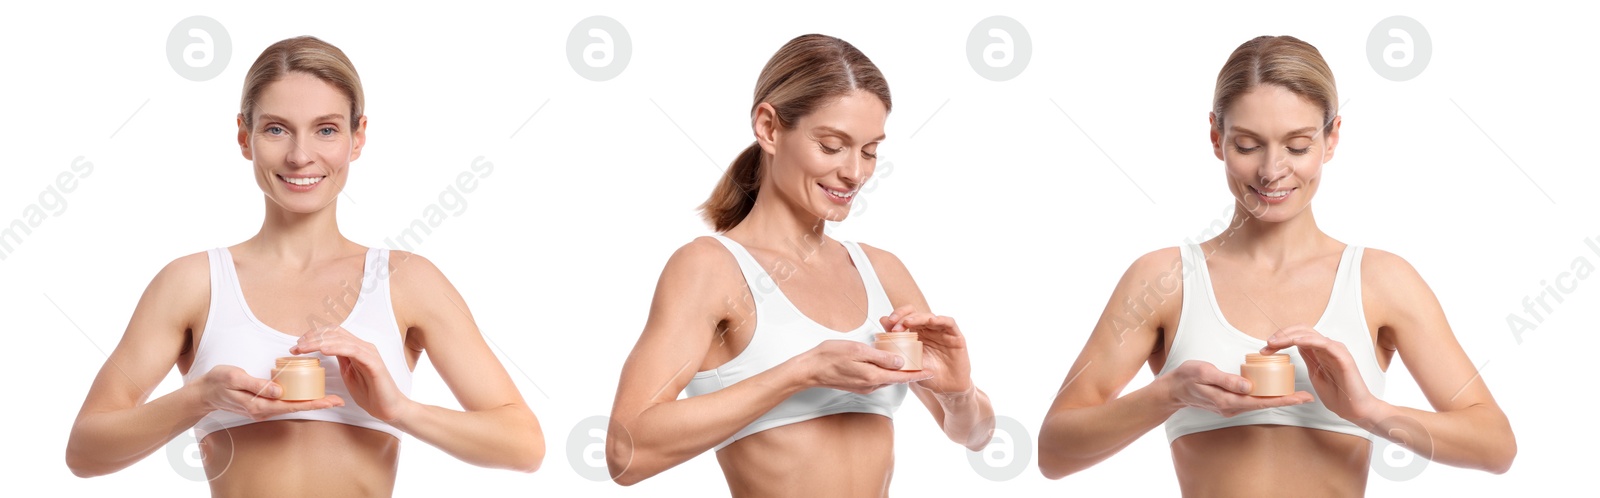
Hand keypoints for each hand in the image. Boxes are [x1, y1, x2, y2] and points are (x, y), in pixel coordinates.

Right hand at [198, 365, 343, 420]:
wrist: (203, 393)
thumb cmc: (217, 382)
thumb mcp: (235, 378)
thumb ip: (257, 384)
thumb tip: (280, 390)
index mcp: (260, 405)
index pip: (292, 405)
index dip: (314, 403)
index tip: (331, 401)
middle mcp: (264, 410)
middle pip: (296, 407)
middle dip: (318, 404)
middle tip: (339, 400)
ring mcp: (263, 409)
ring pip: (291, 406)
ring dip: (310, 402)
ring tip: (329, 397)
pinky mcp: (261, 404)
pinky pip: (284, 402)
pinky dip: (298, 399)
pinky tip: (307, 394)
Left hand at [290, 326, 412, 421]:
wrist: (389, 408)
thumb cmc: (370, 393)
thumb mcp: (349, 374)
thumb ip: (341, 360)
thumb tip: (325, 351)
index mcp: (356, 348)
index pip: (334, 333)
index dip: (315, 334)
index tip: (298, 345)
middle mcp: (363, 347)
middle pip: (334, 333)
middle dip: (312, 338)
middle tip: (296, 347)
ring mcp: (369, 353)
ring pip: (341, 339)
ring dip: (319, 342)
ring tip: (303, 348)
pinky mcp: (374, 363)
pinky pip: (353, 351)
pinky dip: (336, 348)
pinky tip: (323, 350)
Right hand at [793, 340, 933, 393]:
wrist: (809, 369)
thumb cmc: (830, 356)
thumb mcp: (858, 351)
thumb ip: (881, 357)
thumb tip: (901, 362)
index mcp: (873, 377)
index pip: (902, 377)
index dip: (918, 374)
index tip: (931, 371)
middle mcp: (871, 385)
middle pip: (896, 379)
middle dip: (909, 371)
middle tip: (921, 361)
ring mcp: (864, 386)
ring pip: (887, 378)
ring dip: (897, 371)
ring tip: (907, 361)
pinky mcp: (857, 385)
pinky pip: (877, 378)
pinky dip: (885, 371)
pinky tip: (885, 362)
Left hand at [880, 306, 971, 394]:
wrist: (947, 388)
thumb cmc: (929, 374)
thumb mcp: (910, 360)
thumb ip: (897, 342)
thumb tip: (882, 323)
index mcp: (918, 333)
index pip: (907, 317)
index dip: (897, 316)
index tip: (888, 323)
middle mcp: (930, 330)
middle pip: (917, 314)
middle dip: (903, 316)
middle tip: (894, 323)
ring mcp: (943, 332)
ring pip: (930, 317)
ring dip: (918, 317)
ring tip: (908, 322)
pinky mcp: (956, 336)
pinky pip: (949, 323)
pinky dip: (940, 319)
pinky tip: (932, 321)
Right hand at [1160, 360, 1311, 416]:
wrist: (1173, 390)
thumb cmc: (1187, 378)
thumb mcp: (1204, 373)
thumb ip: (1227, 380)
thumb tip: (1249, 386)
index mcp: (1228, 401)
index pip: (1262, 402)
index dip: (1283, 399)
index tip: (1300, 397)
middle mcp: (1232, 408)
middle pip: (1264, 405)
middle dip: (1286, 400)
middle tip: (1306, 396)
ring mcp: (1230, 407)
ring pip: (1258, 404)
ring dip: (1276, 399)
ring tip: (1295, 393)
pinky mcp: (1229, 403)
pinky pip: (1251, 401)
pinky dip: (1264, 397)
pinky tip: (1272, 391)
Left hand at [1261, 324, 1382, 422]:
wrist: (1354, 409)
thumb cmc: (1337, 394)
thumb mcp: (1315, 375)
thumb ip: (1308, 360)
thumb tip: (1294, 348)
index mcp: (1320, 351)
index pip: (1299, 335)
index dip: (1282, 338)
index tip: (1266, 348)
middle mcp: (1328, 347)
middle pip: (1303, 330)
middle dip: (1282, 334)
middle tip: (1268, 343)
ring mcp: (1336, 350)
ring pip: (1310, 334)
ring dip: (1290, 336)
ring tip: (1275, 343)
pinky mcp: (1343, 357)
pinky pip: (1324, 343)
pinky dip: (1308, 340)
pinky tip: (1295, 342)